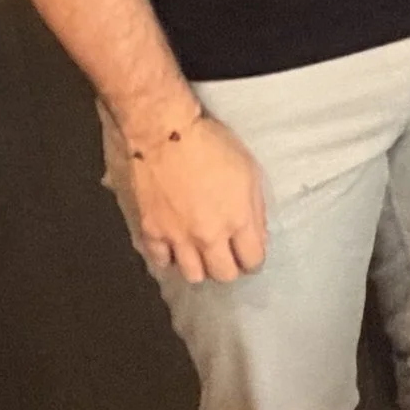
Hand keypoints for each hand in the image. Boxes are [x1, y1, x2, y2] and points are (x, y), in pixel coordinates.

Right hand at [127, 112, 268, 285]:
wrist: (164, 133)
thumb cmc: (212, 145)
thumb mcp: (249, 171)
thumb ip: (255, 209)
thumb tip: (257, 236)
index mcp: (238, 220)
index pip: (252, 260)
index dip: (253, 260)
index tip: (250, 255)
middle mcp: (209, 236)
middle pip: (223, 274)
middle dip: (230, 268)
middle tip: (227, 256)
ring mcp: (178, 238)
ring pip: (193, 275)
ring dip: (200, 267)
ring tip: (201, 254)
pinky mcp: (152, 232)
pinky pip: (161, 261)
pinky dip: (169, 258)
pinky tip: (173, 247)